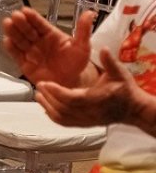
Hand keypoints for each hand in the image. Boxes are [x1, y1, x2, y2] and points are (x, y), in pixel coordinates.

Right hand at [3, 8, 94, 87]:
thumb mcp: (82, 46)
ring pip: (19, 40)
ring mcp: (30, 52)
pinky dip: (11, 48)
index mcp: (51, 34)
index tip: (25, 10)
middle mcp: (38, 41)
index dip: (32, 17)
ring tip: (7, 23)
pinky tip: (7, 41)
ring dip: (13, 32)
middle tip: (15, 16)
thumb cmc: (76, 63)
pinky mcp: (24, 63)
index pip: (40, 24)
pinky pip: (16, 54)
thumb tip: (90, 13)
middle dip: (20, 23)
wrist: (70, 83)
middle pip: (27, 30)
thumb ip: (83, 30)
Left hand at [35, 48, 155, 128]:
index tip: (45, 83)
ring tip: (39, 95)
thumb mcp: (119, 73)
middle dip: (49, 98)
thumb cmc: (125, 90)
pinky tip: (45, 106)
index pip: (72, 98)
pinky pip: (65, 123)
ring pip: (62, 118)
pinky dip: (53, 116)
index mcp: (96, 99)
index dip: (56, 91)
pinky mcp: (84, 125)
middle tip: (39, 86)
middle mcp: (90, 112)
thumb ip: (109, 61)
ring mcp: (86, 121)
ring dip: (47, 107)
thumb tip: (103, 48)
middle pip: (63, 108)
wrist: (133, 109)